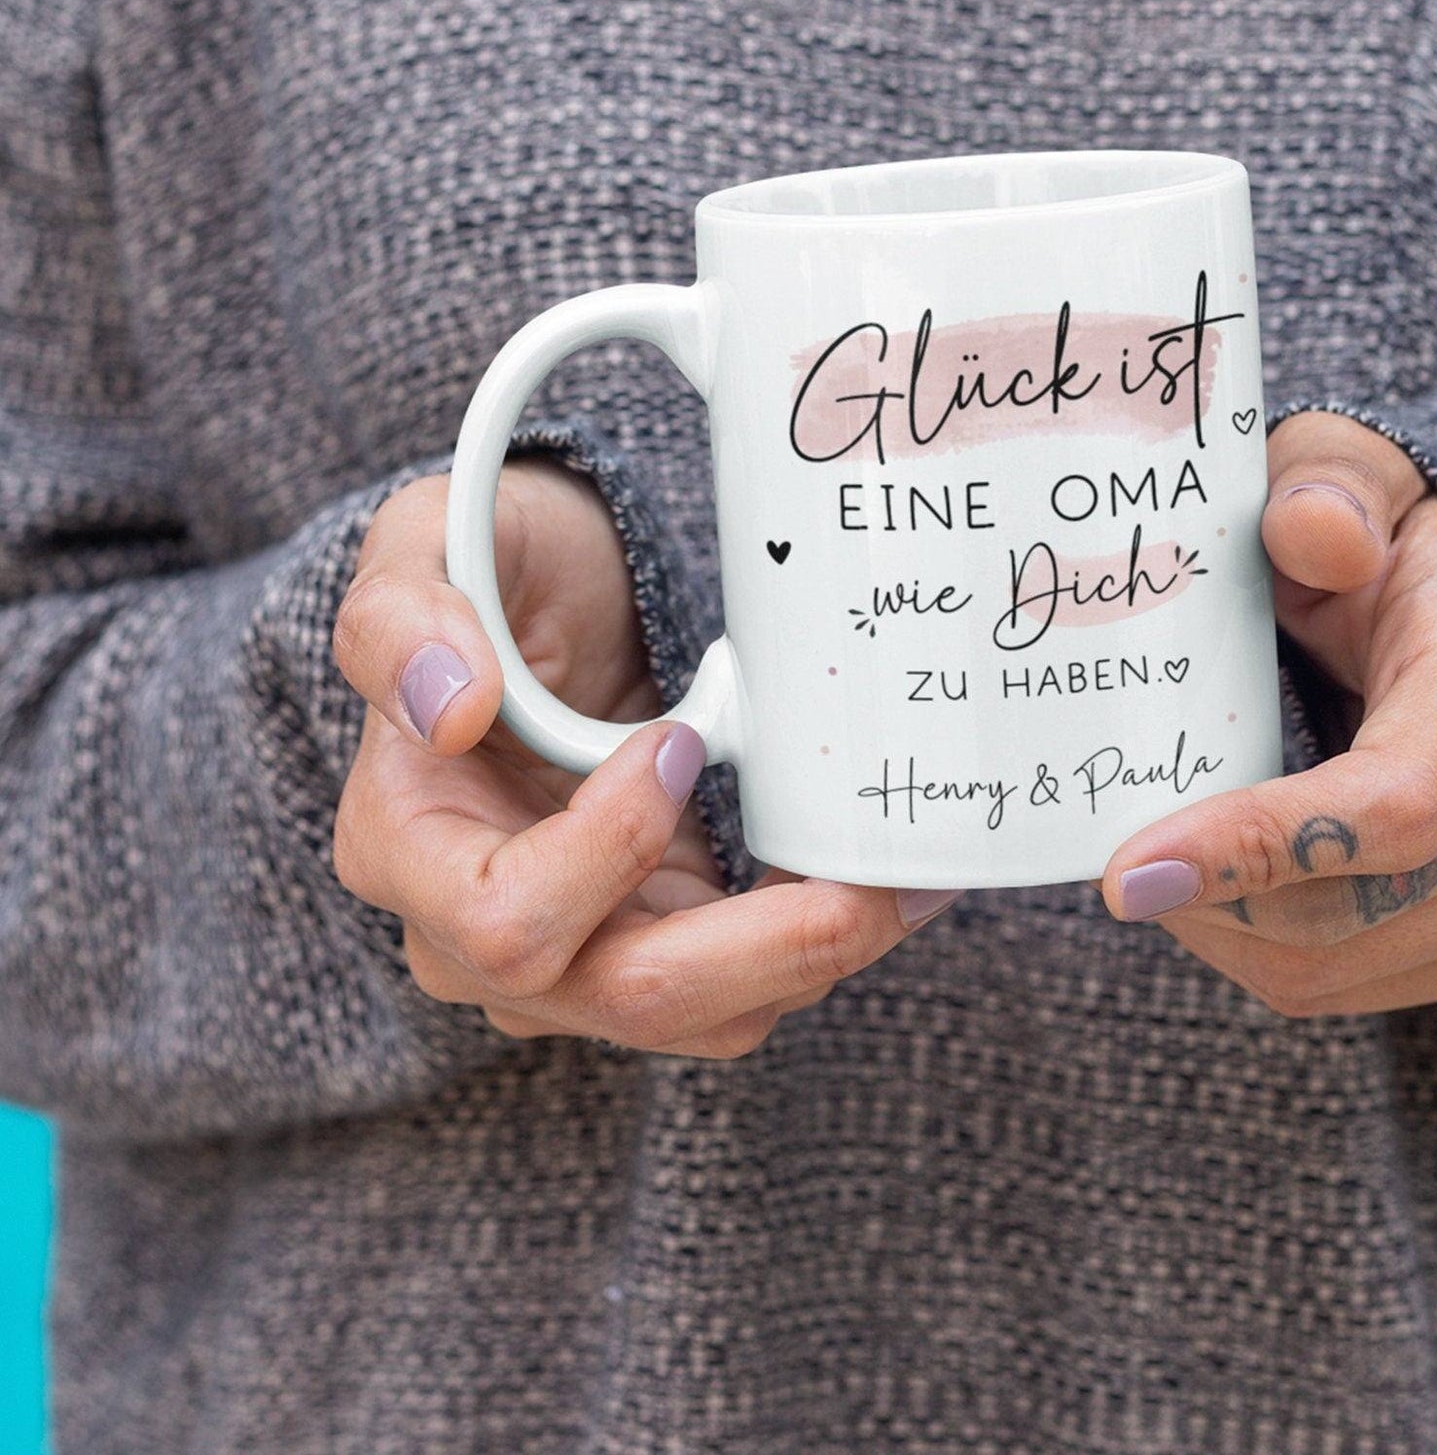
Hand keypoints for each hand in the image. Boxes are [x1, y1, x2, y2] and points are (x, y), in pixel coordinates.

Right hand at [331, 456, 953, 1057]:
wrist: (556, 597)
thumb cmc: (495, 570)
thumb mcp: (430, 544)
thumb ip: (405, 614)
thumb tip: (449, 705)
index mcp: (403, 847)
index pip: (502, 920)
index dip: (607, 851)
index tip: (679, 742)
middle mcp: (476, 933)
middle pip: (625, 996)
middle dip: (767, 951)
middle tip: (871, 884)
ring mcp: (579, 950)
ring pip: (707, 1015)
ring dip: (818, 954)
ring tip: (907, 877)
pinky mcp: (662, 938)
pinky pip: (748, 981)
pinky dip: (822, 939)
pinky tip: (888, 875)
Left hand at [1099, 412, 1436, 1015]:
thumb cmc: (1399, 543)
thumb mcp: (1358, 473)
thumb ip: (1329, 485)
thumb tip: (1310, 531)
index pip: (1394, 801)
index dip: (1259, 846)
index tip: (1126, 870)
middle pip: (1349, 906)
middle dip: (1207, 897)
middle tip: (1111, 856)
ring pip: (1335, 966)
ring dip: (1222, 929)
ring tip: (1165, 859)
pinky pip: (1351, 987)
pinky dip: (1261, 950)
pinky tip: (1226, 884)